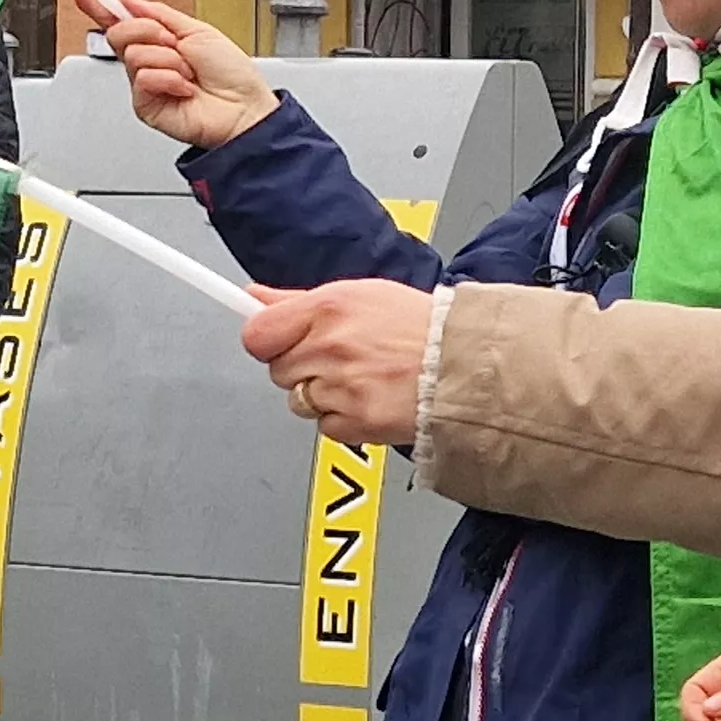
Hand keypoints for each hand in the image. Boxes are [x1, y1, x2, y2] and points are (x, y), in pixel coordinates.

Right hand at [77, 0, 277, 149]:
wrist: (244, 108)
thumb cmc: (231, 74)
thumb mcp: (197, 30)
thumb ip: (158, 14)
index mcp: (159, 41)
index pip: (119, 21)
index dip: (97, 4)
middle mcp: (148, 62)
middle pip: (119, 33)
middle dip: (148, 31)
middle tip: (174, 43)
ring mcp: (145, 84)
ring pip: (133, 53)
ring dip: (168, 58)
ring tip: (188, 72)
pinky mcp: (145, 106)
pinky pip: (142, 78)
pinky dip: (169, 78)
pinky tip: (184, 89)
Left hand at [243, 279, 436, 446]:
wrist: (464, 362)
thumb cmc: (420, 326)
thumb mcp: (360, 294)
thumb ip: (298, 300)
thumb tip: (256, 297)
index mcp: (328, 309)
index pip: (258, 334)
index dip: (265, 340)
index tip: (270, 342)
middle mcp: (331, 347)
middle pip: (278, 370)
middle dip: (300, 366)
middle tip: (336, 358)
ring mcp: (341, 387)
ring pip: (299, 401)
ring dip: (321, 394)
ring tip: (359, 378)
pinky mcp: (356, 422)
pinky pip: (325, 426)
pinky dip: (342, 418)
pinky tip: (368, 399)